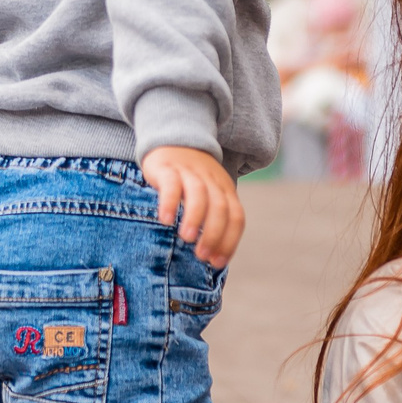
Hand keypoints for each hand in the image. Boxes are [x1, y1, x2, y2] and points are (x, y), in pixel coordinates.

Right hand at [142, 145, 243, 266]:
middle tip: (202, 256)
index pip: (236, 217)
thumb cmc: (192, 177)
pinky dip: (169, 202)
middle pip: (220, 208)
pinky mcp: (168, 168)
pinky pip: (171, 184)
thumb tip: (215, 258)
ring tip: (186, 238)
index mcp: (226, 189)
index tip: (217, 263)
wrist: (172, 139)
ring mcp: (190, 172)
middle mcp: (211, 180)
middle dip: (213, 234)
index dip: (229, 241)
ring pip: (198, 195)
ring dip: (195, 218)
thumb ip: (216, 218)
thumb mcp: (210, 193)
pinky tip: (165, 220)